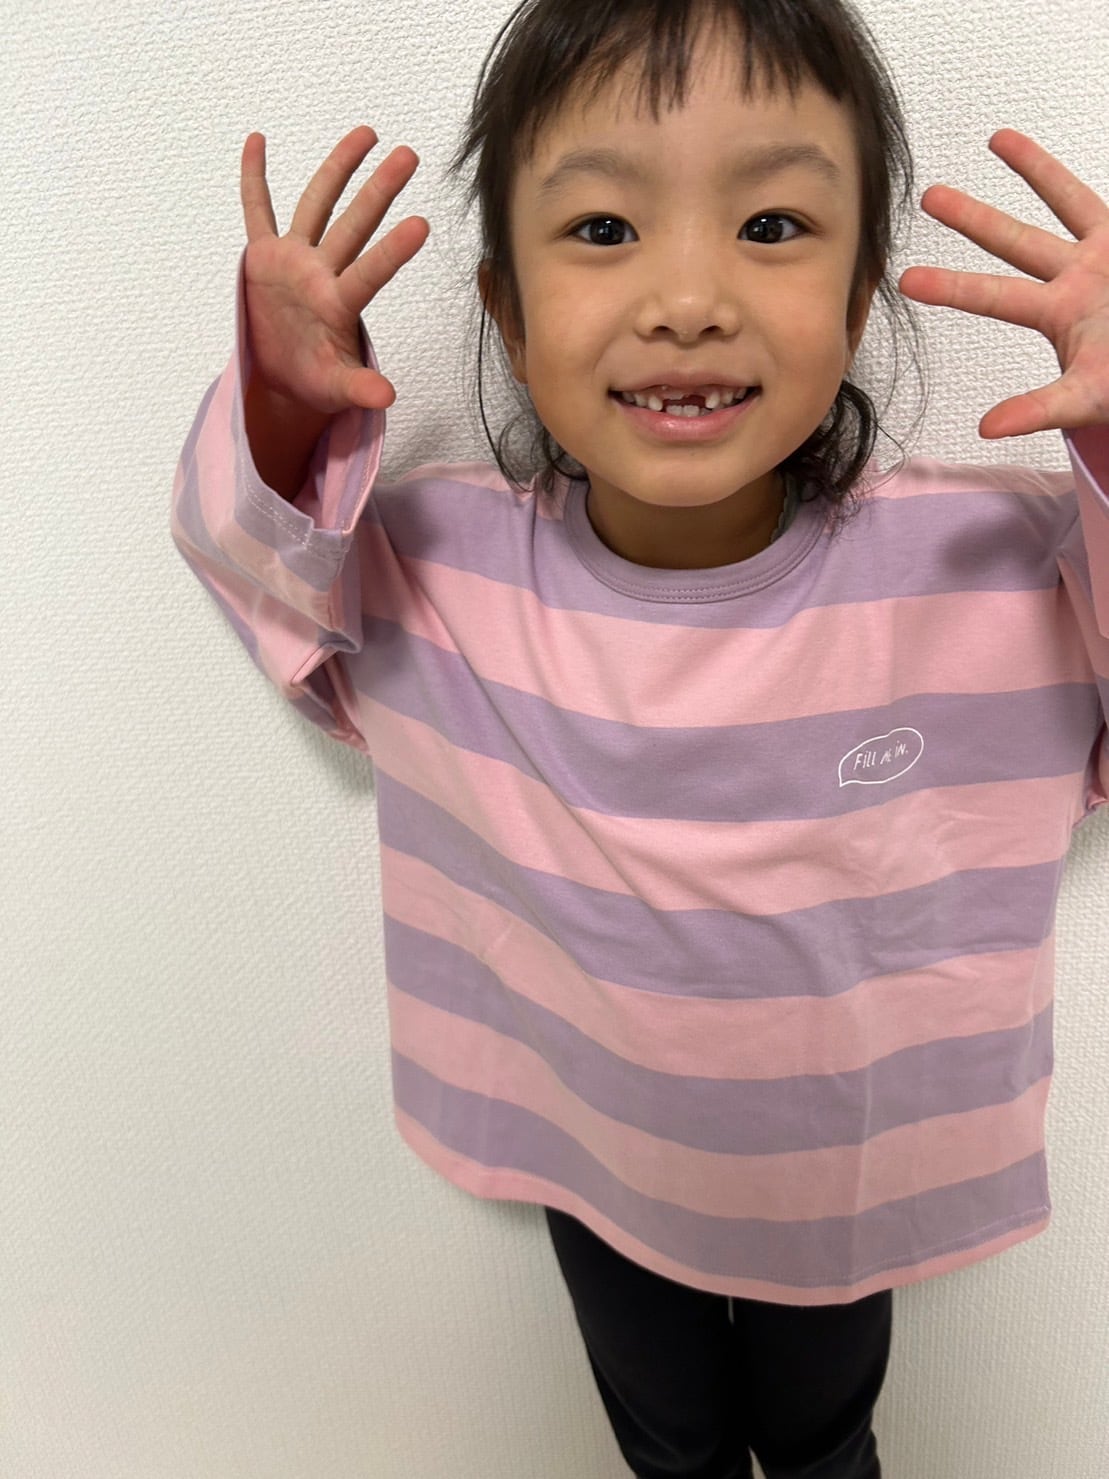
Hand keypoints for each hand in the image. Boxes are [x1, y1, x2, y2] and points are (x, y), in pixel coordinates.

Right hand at [240, 126, 429, 416]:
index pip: (370, 273)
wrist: (283, 379)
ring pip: (317, 204)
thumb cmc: (316, 382)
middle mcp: (321, 273)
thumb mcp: (337, 388)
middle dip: (378, 190)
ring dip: (338, 168)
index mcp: (339, 305)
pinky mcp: (264, 257)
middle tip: (410, 155)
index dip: (393, 251)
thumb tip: (387, 399)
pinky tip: (258, 140)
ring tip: (367, 133)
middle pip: (353, 225)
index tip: (422, 225)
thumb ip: (360, 389)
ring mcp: (294, 260)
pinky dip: (255, 178)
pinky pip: (257, 211)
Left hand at [898, 129, 1108, 438]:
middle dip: (973, 219)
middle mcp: (1076, 277)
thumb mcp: (1085, 399)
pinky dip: (1081, 176)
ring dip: (1032, 170)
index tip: (906, 278)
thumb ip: (1038, 410)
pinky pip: (1099, 201)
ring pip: (1063, 201)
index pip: (992, 296)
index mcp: (1057, 314)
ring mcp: (1107, 253)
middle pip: (1015, 241)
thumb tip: (986, 428)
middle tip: (928, 196)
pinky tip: (1035, 146)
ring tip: (996, 138)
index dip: (951, 286)